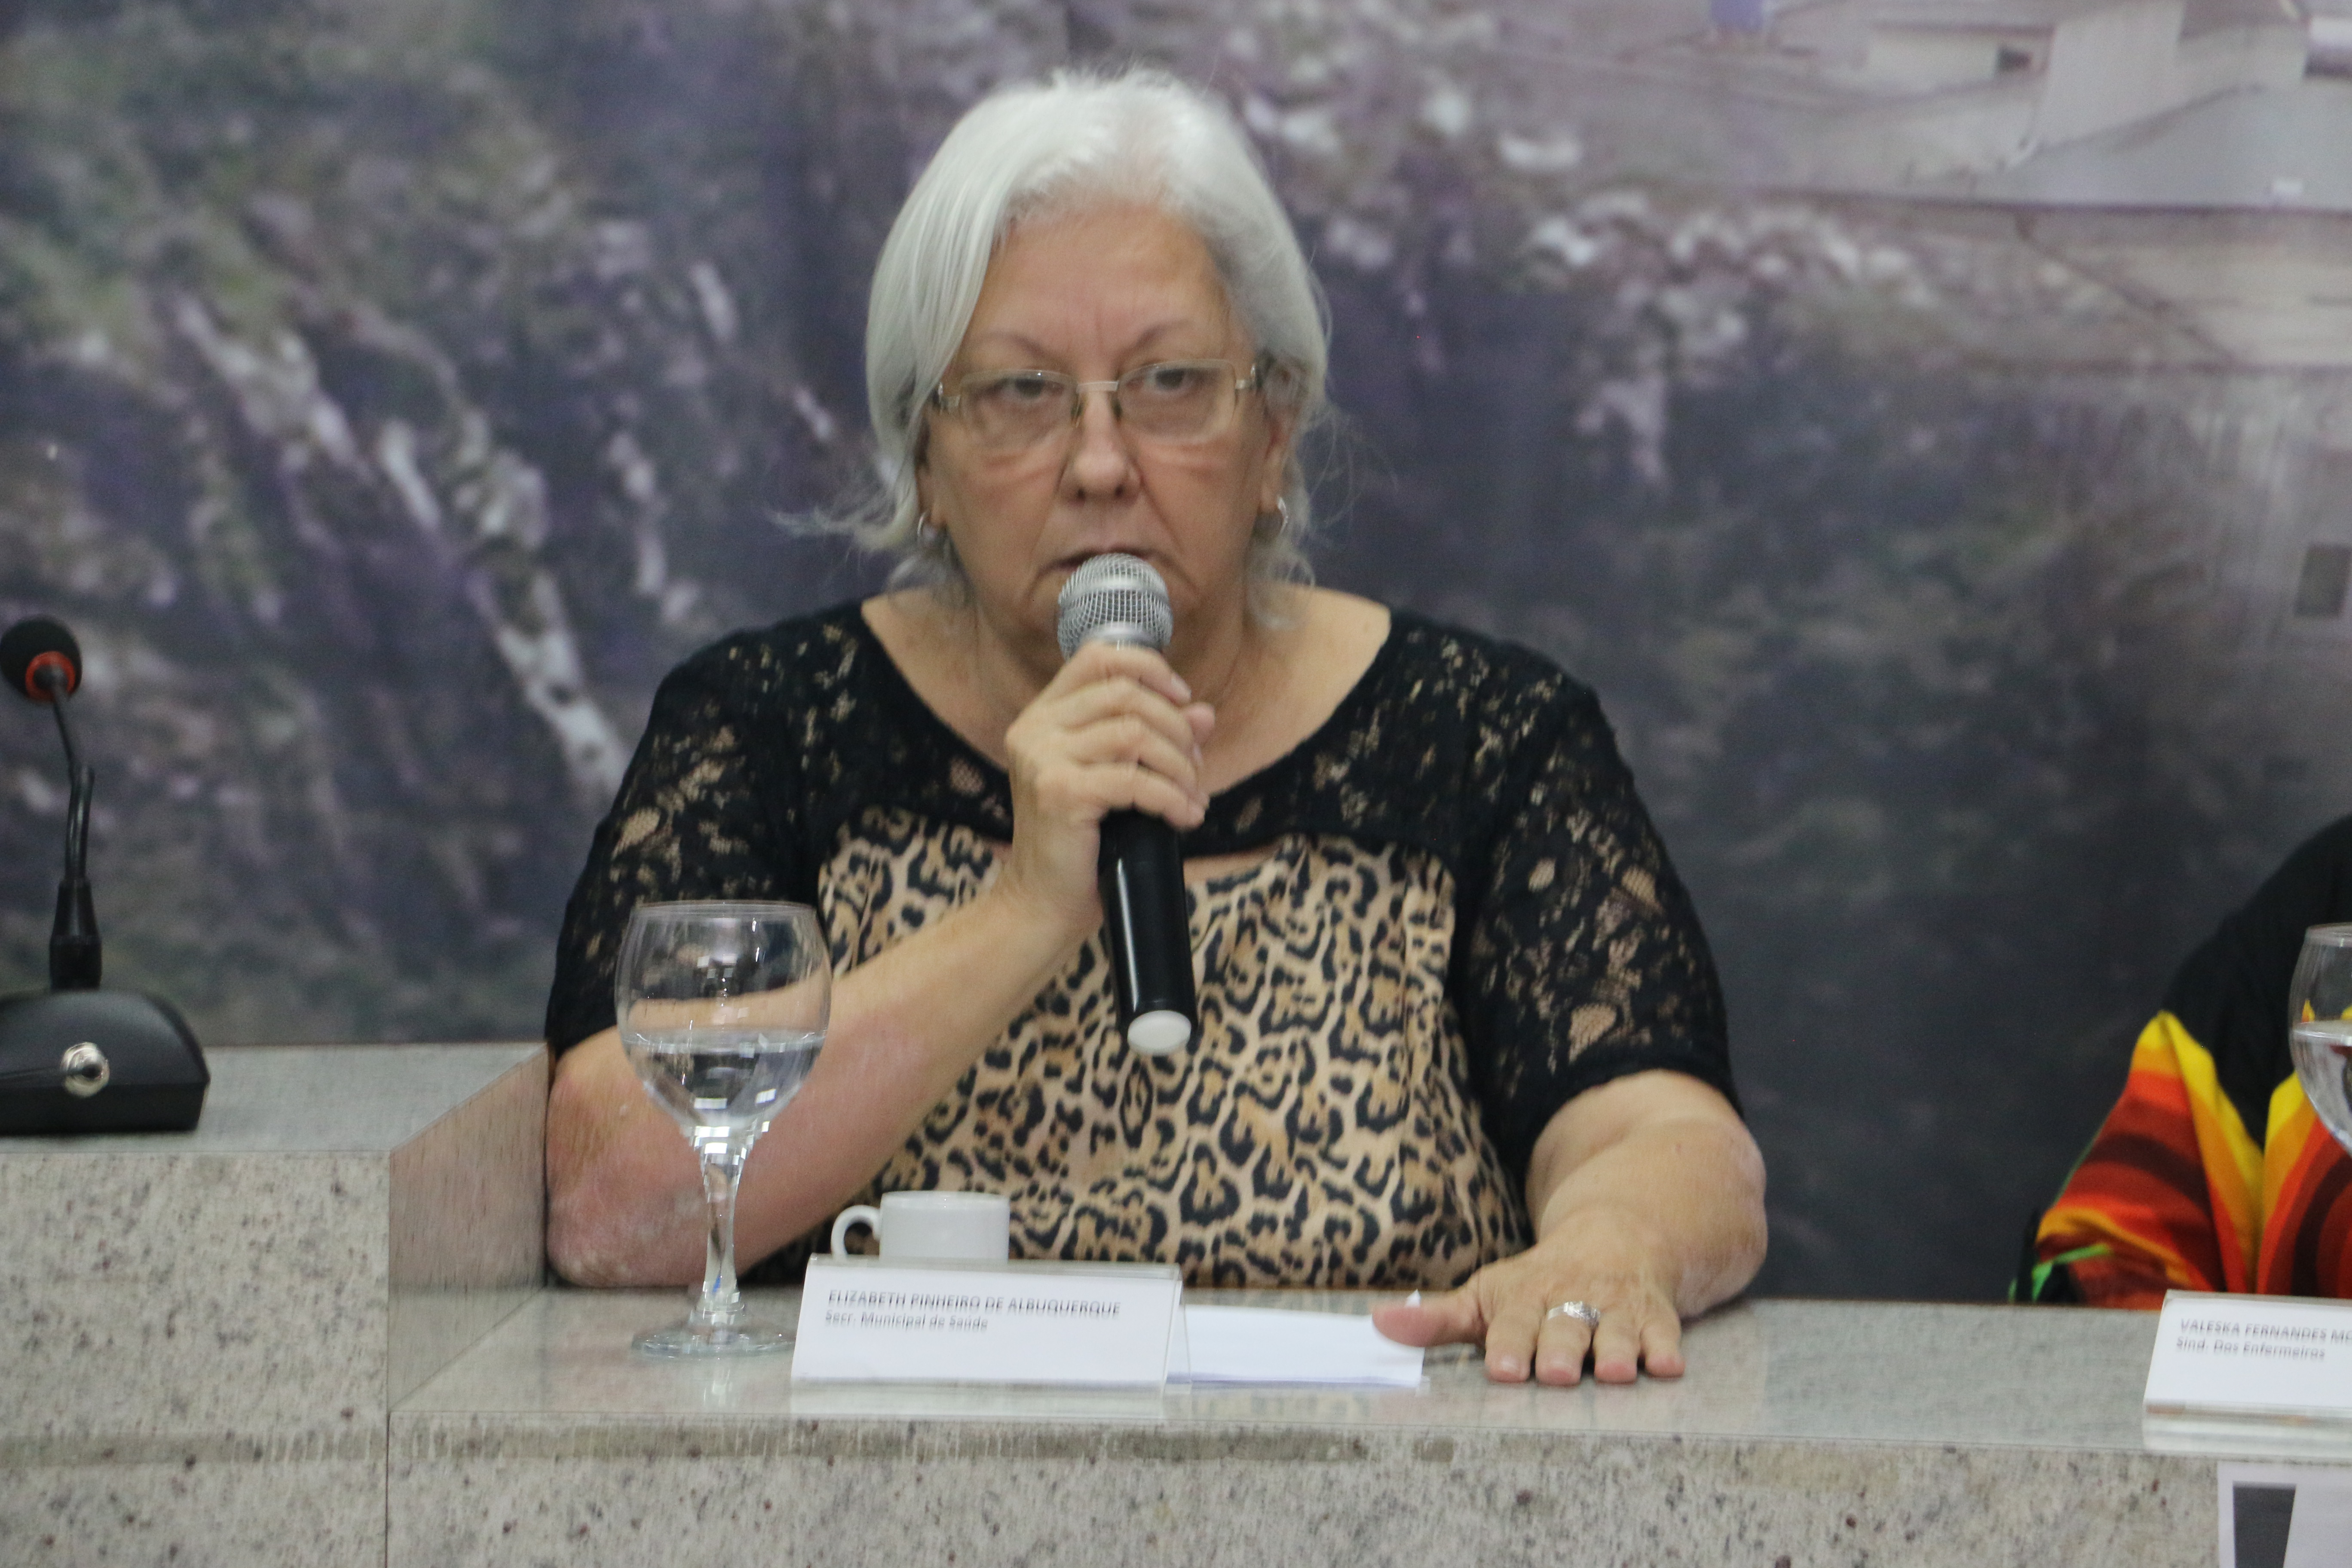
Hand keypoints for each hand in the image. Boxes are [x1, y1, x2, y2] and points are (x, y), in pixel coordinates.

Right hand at [995, 641, 1214, 935]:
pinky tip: (1184, 818)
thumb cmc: (1082, 843)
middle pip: (1125, 694)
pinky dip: (1172, 798)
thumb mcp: (1119, 780)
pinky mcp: (1059, 792)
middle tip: (1194, 768)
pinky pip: (1135, 780)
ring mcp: (1042, 758)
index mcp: (1042, 716)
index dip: (1148, 668)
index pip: (1097, 657)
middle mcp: (1035, 729)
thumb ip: (1155, 740)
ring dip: (1179, 765)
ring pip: (1135, 732)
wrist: (1043, 903)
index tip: (1182, 698)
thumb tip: (1204, 713)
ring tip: (1192, 796)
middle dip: (1176, 727)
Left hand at [1371, 1205, 1684, 1384]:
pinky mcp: (1655, 1316)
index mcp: (1524, 1298)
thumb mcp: (1487, 1293)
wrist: (1616, 1234)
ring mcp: (1615, 1308)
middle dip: (1560, 1348)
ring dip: (1614, 1350)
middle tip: (1555, 1373)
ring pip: (1615, 1330)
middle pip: (1563, 1325)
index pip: (1512, 1324)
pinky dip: (1666, 1348)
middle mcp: (1570, 1301)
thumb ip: (1438, 1320)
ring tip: (1613, 1372)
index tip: (1502, 1367)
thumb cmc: (1538, 1281)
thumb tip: (1376, 1326)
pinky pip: (1663, 1332)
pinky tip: (1668, 1366)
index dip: (1508, 1344)